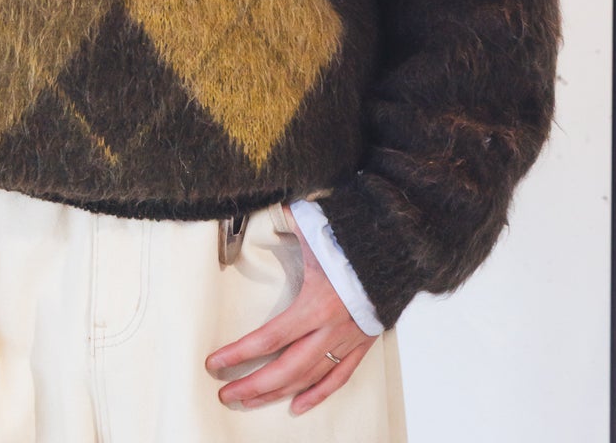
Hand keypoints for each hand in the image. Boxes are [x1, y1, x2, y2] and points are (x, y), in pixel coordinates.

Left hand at [205, 205, 376, 415]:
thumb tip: (270, 209)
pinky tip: (297, 406)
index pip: (270, 338)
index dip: (240, 354)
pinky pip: (338, 378)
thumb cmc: (355, 239)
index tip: (215, 363)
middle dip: (253, 385)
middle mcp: (331, 329)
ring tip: (249, 401)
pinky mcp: (362, 344)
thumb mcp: (316, 227)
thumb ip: (289, 220)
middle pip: (286, 369)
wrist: (400, 251)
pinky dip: (317, 395)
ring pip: (308, 378)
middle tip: (226, 394)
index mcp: (316, 303)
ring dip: (277, 393)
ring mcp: (347, 340)